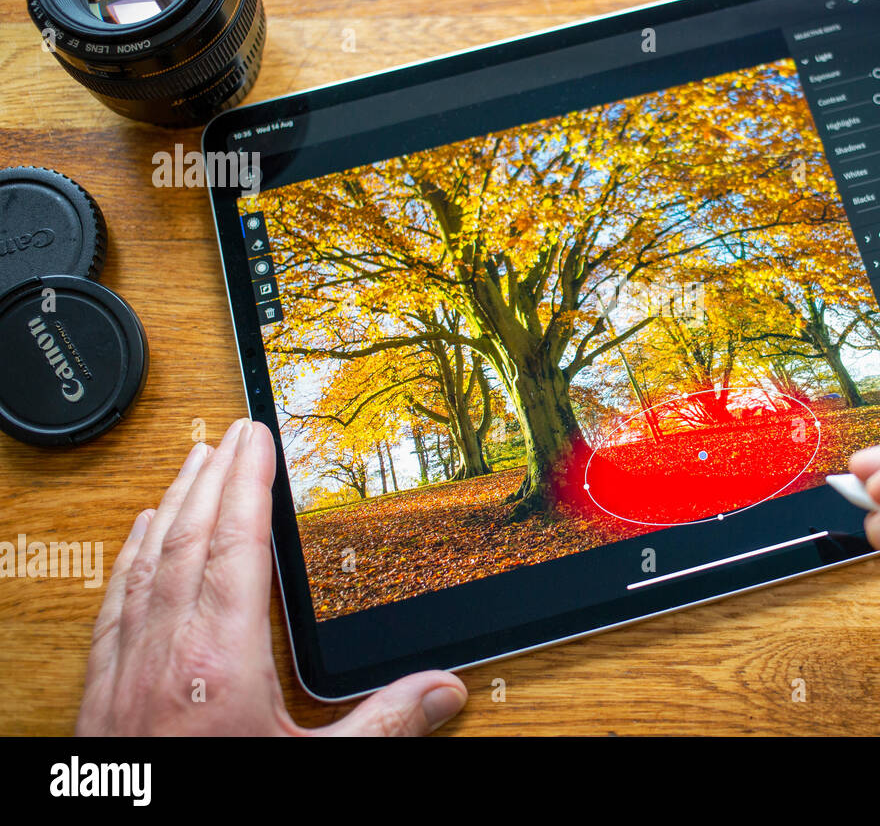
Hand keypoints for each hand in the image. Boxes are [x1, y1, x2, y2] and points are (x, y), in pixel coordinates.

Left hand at [78, 418, 466, 735]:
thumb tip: (443, 690)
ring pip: (144, 559)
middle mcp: (163, 649)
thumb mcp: (314, 773)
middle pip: (186, 536)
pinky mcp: (99, 689)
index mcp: (218, 657)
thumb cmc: (217, 803)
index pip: (234, 543)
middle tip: (231, 429)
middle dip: (211, 474)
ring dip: (169, 502)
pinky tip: (135, 534)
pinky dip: (128, 553)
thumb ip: (381, 728)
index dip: (247, 482)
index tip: (257, 437)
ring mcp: (123, 667)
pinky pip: (113, 599)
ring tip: (189, 460)